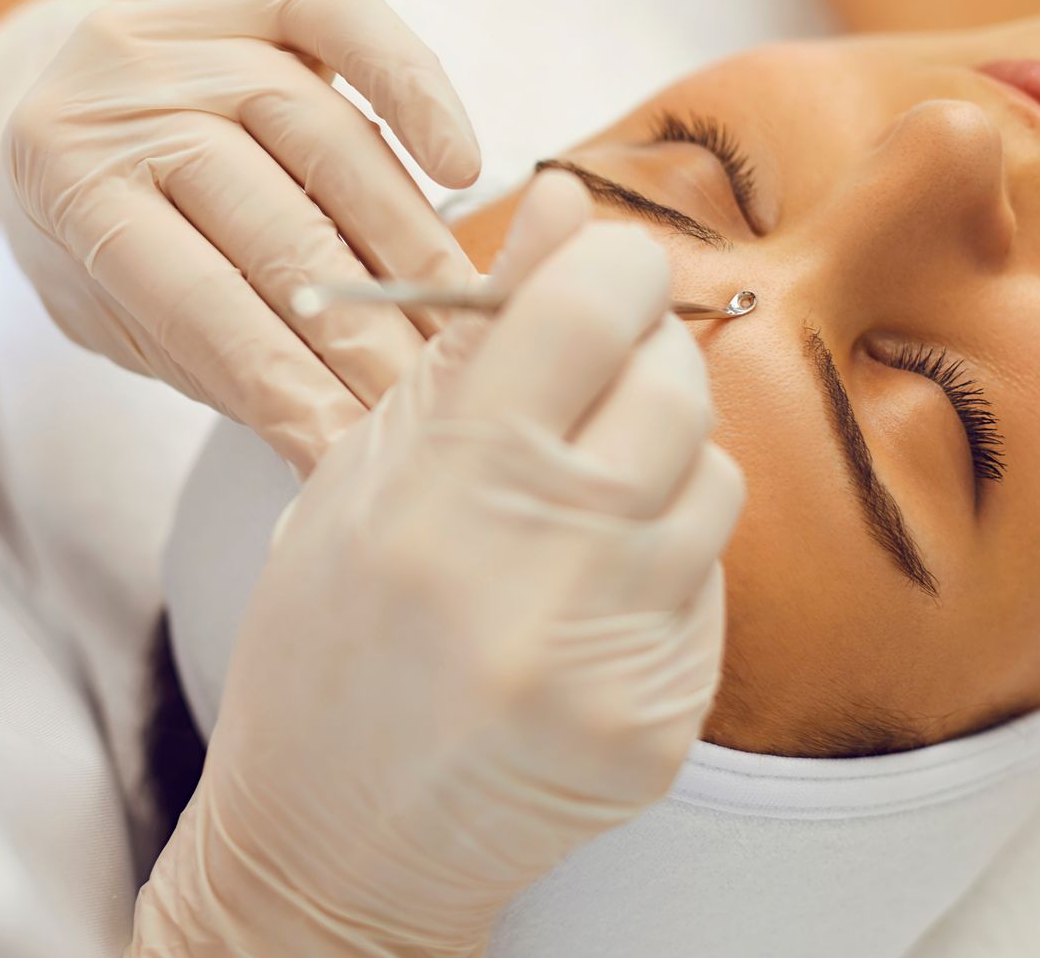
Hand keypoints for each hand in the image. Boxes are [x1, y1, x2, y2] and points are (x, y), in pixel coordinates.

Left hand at [0, 0, 481, 473]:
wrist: (38, 94)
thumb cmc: (84, 232)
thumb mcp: (112, 312)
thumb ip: (209, 356)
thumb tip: (337, 433)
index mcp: (67, 186)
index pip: (198, 303)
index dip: (288, 382)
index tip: (354, 448)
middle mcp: (116, 96)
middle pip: (272, 220)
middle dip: (363, 327)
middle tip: (428, 400)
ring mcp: (183, 34)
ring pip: (326, 135)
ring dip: (407, 240)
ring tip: (456, 319)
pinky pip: (345, 21)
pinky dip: (415, 89)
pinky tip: (462, 165)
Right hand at [132, 172, 743, 955]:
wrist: (338, 840)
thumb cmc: (325, 642)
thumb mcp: (363, 469)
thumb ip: (473, 335)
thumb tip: (568, 199)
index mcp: (446, 490)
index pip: (594, 305)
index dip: (609, 266)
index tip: (596, 274)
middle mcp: (543, 572)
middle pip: (676, 381)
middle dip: (640, 358)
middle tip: (584, 387)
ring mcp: (616, 658)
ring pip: (714, 477)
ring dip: (659, 465)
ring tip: (573, 509)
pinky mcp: (666, 724)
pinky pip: (710, 583)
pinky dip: (662, 563)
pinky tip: (586, 595)